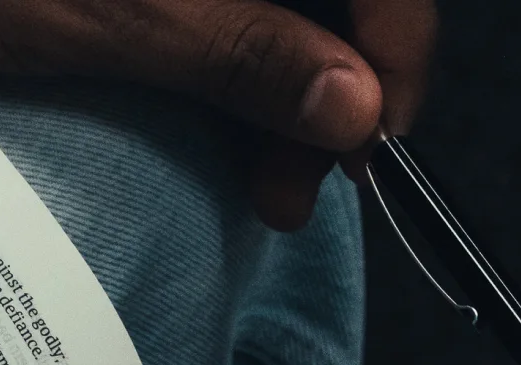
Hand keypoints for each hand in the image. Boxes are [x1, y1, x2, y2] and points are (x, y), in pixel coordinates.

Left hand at [0, 0, 435, 228]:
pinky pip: (247, 21)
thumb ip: (246, 53)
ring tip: (266, 185)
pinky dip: (250, 81)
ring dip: (293, 100)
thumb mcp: (126, 16)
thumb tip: (351, 108)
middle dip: (334, 94)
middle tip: (296, 190)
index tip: (373, 142)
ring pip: (295, 13)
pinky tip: (235, 138)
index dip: (395, 49)